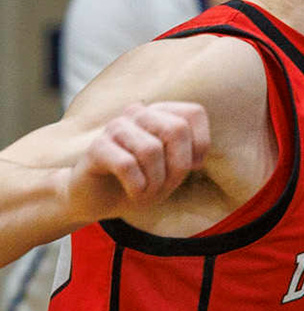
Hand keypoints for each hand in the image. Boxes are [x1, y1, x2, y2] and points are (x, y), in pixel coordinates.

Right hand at [64, 102, 209, 224]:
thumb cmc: (141, 182)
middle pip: (176, 129)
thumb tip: (197, 154)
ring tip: (145, 189)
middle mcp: (137, 113)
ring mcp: (115, 127)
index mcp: (159, 115)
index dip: (200, 145)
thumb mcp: (173, 171)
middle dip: (178, 166)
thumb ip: (189, 156)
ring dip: (155, 182)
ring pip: (151, 150)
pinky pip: (127, 165)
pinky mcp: (97, 146)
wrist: (98, 198)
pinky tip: (132, 191)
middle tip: (164, 182)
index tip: (190, 166)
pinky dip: (137, 187)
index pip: (194, 113)